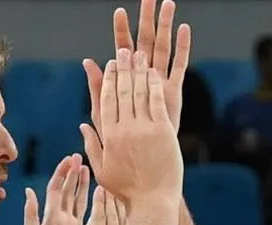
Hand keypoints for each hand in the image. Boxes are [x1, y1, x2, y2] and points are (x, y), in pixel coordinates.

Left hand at [23, 155, 90, 224]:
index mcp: (51, 217)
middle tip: (82, 157)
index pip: (57, 190)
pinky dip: (97, 205)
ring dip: (85, 185)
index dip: (62, 174)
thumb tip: (28, 191)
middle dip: (74, 174)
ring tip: (90, 170)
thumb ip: (31, 215)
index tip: (70, 159)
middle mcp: (63, 220)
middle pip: (70, 192)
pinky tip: (104, 196)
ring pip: (81, 201)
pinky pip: (92, 217)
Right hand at [46, 186, 125, 224]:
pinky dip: (126, 218)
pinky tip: (127, 211)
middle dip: (110, 199)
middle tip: (109, 182)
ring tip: (119, 192)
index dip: (99, 203)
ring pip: (123, 222)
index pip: (99, 220)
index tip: (99, 187)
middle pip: (113, 217)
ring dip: (119, 206)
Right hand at [81, 50, 181, 203]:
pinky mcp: (163, 132)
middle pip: (122, 92)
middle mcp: (125, 129)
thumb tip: (82, 125)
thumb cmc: (127, 190)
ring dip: (138, 71)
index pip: (106, 100)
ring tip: (139, 55)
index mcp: (108, 137)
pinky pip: (157, 102)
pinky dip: (154, 85)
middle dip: (123, 68)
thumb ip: (92, 145)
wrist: (153, 201)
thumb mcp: (102, 170)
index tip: (110, 64)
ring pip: (139, 93)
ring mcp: (145, 130)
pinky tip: (153, 73)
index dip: (108, 79)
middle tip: (124, 51)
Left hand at [84, 0, 189, 134]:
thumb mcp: (105, 114)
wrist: (143, 161)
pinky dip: (182, 48)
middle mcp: (144, 77)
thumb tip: (87, 62)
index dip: (121, 30)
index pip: (122, 48)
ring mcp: (160, 82)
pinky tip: (184, 29)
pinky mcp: (173, 93)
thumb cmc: (121, 143)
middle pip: (145, 41)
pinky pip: (179, 66)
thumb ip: (99, 88)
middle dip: (147, 19)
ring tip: (168, 3)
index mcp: (126, 80)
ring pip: (163, 48)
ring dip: (166, 26)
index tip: (120, 11)